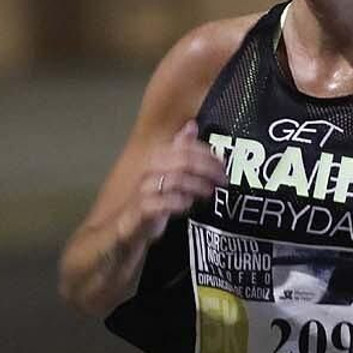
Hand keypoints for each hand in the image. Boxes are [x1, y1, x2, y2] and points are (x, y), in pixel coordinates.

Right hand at [116, 120, 227, 244]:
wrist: (129, 226)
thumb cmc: (152, 197)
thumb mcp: (168, 172)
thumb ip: (180, 149)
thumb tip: (192, 125)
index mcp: (156, 157)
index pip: (185, 147)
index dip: (207, 154)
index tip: (223, 163)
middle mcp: (149, 169)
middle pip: (182, 161)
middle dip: (207, 168)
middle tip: (223, 179)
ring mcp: (144, 189)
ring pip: (174, 180)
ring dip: (197, 185)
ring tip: (211, 191)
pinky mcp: (142, 209)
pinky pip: (162, 203)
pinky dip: (179, 202)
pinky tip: (189, 205)